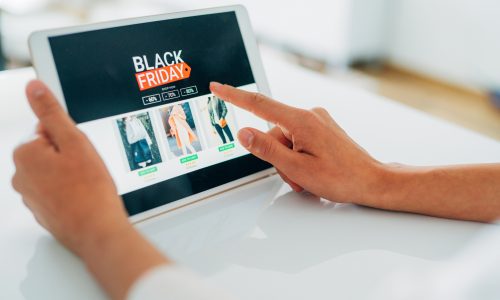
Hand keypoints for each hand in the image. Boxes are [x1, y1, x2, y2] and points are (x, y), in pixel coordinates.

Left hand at [12, 80, 129, 255]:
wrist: (96, 229)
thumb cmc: (89, 190)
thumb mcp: (75, 141)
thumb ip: (52, 112)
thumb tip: (34, 88)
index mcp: (25, 154)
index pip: (45, 130)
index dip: (69, 137)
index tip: (80, 150)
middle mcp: (21, 176)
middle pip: (48, 151)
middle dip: (68, 156)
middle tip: (86, 167)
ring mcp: (30, 196)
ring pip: (52, 172)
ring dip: (69, 174)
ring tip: (87, 183)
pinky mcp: (42, 210)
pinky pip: (55, 191)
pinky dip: (68, 191)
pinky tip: (83, 195)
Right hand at [210, 82, 385, 203]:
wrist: (371, 181)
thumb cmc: (340, 177)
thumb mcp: (296, 168)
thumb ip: (266, 148)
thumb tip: (243, 132)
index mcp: (301, 121)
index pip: (259, 104)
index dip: (234, 96)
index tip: (218, 88)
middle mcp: (309, 115)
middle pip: (273, 132)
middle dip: (277, 156)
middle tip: (295, 175)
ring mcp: (317, 121)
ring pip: (285, 139)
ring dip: (288, 160)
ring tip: (306, 177)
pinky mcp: (321, 128)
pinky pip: (298, 139)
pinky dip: (298, 156)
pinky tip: (311, 169)